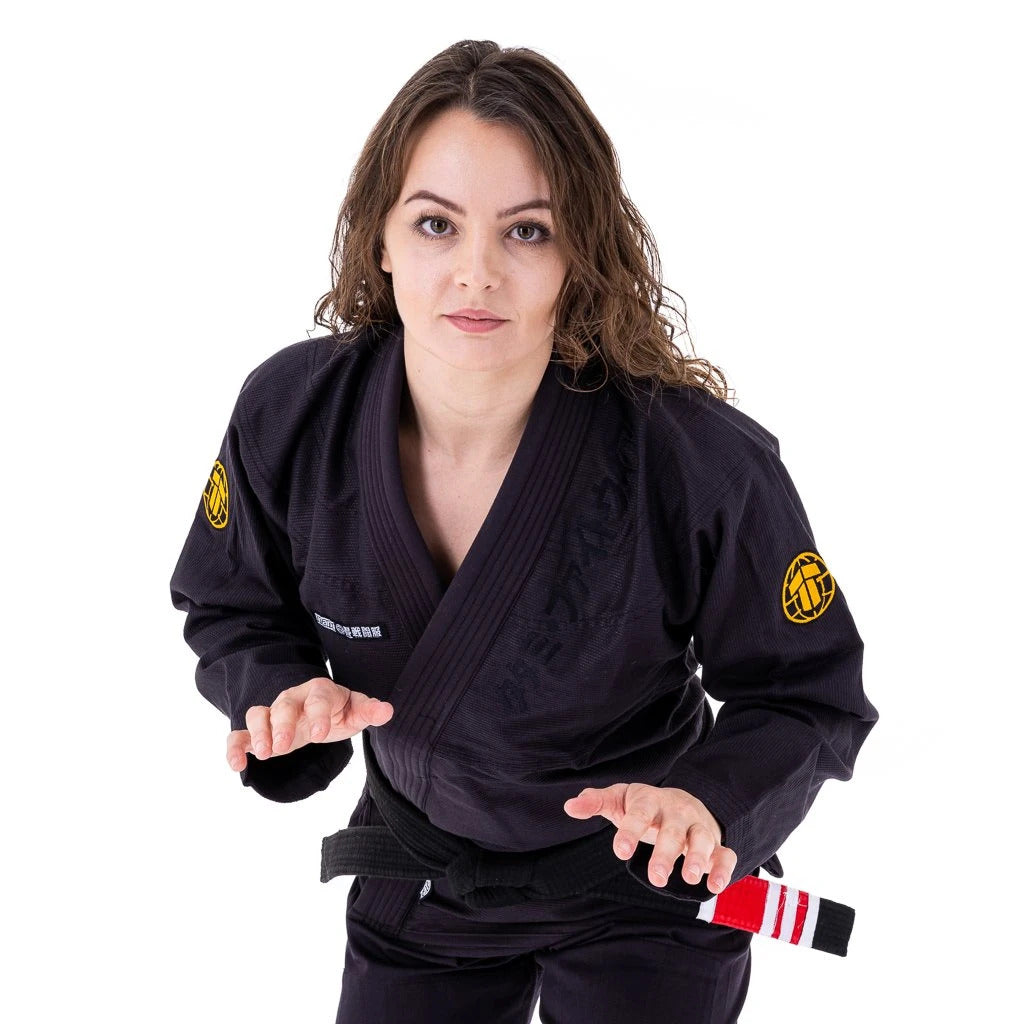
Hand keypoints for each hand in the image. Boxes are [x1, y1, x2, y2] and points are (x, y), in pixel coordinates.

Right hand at [225, 677, 393, 771]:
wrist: (318, 712)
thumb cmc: (338, 711)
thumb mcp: (355, 711)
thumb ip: (369, 711)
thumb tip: (387, 711)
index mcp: (320, 691)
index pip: (318, 697)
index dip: (318, 714)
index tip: (320, 734)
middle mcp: (293, 699)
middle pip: (283, 704)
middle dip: (281, 724)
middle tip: (281, 746)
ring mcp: (274, 714)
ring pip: (258, 714)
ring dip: (257, 733)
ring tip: (263, 754)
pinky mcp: (259, 732)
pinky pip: (240, 734)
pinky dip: (235, 748)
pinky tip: (238, 766)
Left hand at [563, 783, 736, 893]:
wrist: (682, 801)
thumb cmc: (643, 806)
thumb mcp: (619, 799)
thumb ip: (596, 802)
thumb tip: (569, 806)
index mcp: (649, 801)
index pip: (639, 813)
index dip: (630, 831)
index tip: (620, 851)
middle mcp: (676, 812)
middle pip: (672, 831)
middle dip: (665, 852)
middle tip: (656, 877)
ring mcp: (697, 826)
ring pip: (702, 839)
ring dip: (698, 858)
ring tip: (690, 879)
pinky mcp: (715, 843)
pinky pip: (725, 854)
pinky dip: (723, 869)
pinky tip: (715, 887)